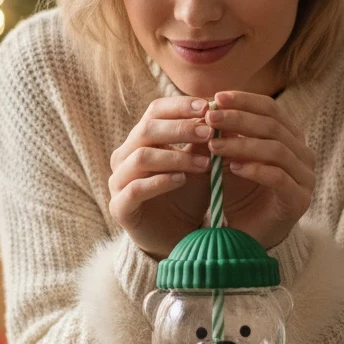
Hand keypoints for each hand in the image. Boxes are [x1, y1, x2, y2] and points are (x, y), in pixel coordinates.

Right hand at [108, 96, 214, 258]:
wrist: (176, 237)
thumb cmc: (187, 196)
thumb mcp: (201, 165)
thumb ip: (206, 143)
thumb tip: (226, 113)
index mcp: (141, 140)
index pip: (155, 111)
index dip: (179, 106)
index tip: (206, 106)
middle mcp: (124, 156)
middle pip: (146, 130)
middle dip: (179, 128)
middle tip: (208, 132)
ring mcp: (118, 181)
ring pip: (140, 157)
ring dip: (175, 157)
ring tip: (205, 164)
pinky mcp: (119, 207)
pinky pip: (135, 189)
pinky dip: (160, 182)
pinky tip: (182, 180)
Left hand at [205, 90, 315, 248]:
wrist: (245, 236)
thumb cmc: (237, 193)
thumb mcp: (228, 158)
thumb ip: (226, 135)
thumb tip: (210, 106)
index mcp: (290, 138)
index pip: (272, 110)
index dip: (245, 100)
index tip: (217, 98)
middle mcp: (303, 154)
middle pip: (274, 127)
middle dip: (240, 119)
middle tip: (211, 118)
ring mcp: (305, 178)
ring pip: (276, 150)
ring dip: (242, 145)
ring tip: (213, 145)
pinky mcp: (299, 201)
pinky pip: (280, 178)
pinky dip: (255, 170)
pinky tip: (233, 168)